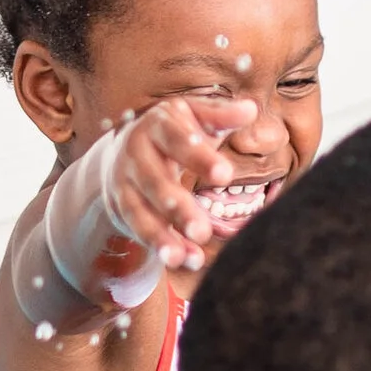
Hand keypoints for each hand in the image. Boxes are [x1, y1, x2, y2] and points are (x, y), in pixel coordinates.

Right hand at [101, 96, 257, 276]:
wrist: (121, 150)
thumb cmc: (172, 132)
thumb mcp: (194, 116)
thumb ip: (220, 115)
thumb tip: (250, 109)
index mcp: (157, 125)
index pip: (176, 140)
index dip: (199, 157)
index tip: (225, 175)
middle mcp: (135, 153)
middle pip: (155, 182)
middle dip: (178, 208)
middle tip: (203, 231)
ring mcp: (125, 182)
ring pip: (142, 211)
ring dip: (164, 237)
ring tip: (189, 259)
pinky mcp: (123, 207)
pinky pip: (140, 229)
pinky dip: (162, 246)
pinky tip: (185, 260)